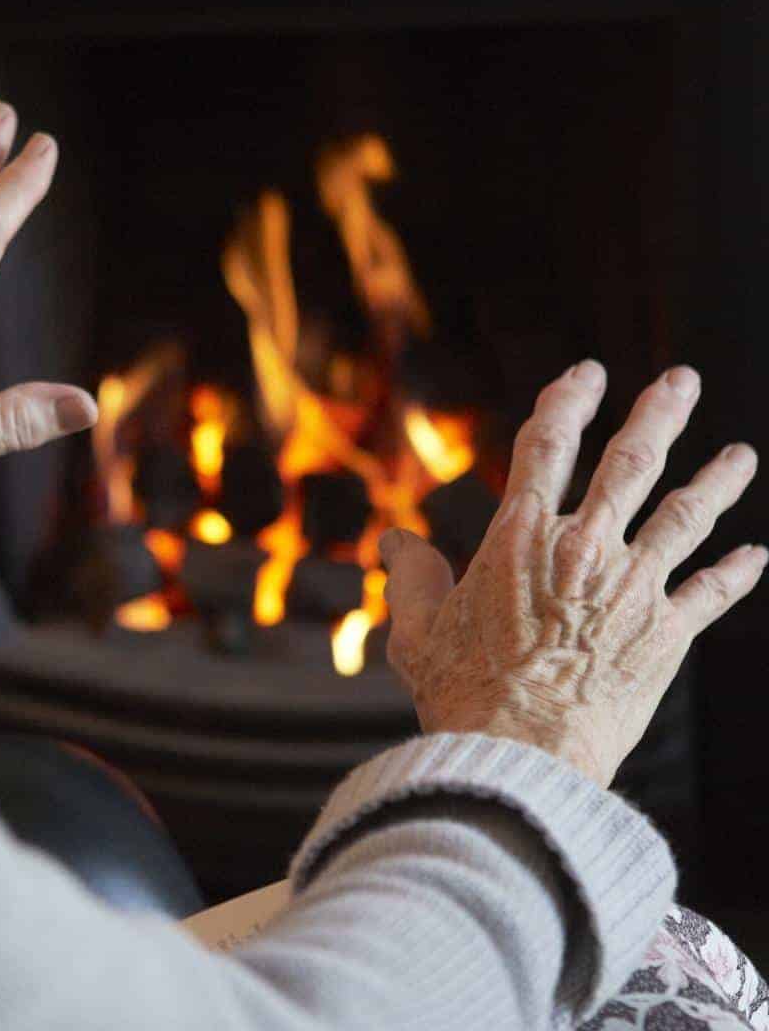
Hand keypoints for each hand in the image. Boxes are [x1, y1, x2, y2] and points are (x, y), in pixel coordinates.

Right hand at [380, 361, 763, 786]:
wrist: (523, 754)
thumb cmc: (464, 692)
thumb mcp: (417, 629)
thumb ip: (410, 576)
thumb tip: (397, 540)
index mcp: (522, 537)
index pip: (548, 445)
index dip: (568, 401)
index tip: (586, 374)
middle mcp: (585, 548)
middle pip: (631, 463)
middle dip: (659, 415)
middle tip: (681, 382)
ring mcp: (633, 588)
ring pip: (685, 515)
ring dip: (716, 480)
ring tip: (740, 454)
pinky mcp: (666, 635)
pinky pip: (711, 593)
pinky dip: (735, 572)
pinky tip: (758, 554)